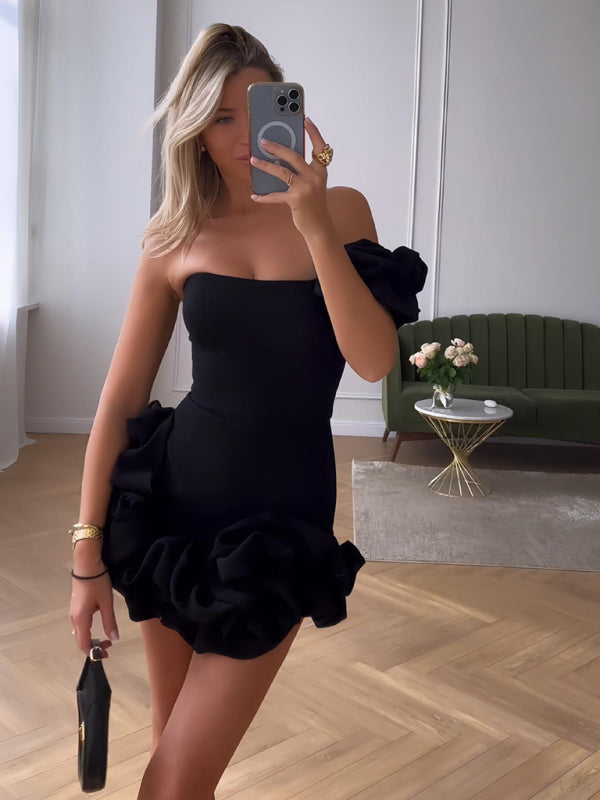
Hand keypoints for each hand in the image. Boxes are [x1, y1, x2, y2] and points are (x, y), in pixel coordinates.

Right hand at [70, 568, 118, 657]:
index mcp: (81, 619)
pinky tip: (98, 627)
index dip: (94, 653)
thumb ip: (110, 622)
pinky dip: (88, 631)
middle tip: (109, 646)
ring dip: (91, 639)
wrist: (86, 564)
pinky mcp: (76, 607)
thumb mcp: (106, 602)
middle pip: (80, 641)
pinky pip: (80, 626)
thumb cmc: (97, 583)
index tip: (107, 653)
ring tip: (106, 639)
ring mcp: (73, 613)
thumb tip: (115, 639)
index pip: (83, 644)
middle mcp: (74, 618)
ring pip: (80, 633)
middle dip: (93, 647)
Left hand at [249, 116, 331, 237]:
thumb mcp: (313, 185)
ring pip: (282, 172)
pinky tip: (254, 195)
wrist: (319, 227)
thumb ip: (304, 172)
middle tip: (263, 141)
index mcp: (321, 170)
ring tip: (253, 160)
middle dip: (277, 147)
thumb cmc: (313, 204)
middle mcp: (315, 177)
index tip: (306, 119)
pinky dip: (264, 196)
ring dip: (265, 166)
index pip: (320, 147)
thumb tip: (281, 159)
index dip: (314, 132)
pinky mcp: (296, 200)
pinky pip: (276, 195)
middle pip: (294, 156)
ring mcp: (306, 188)